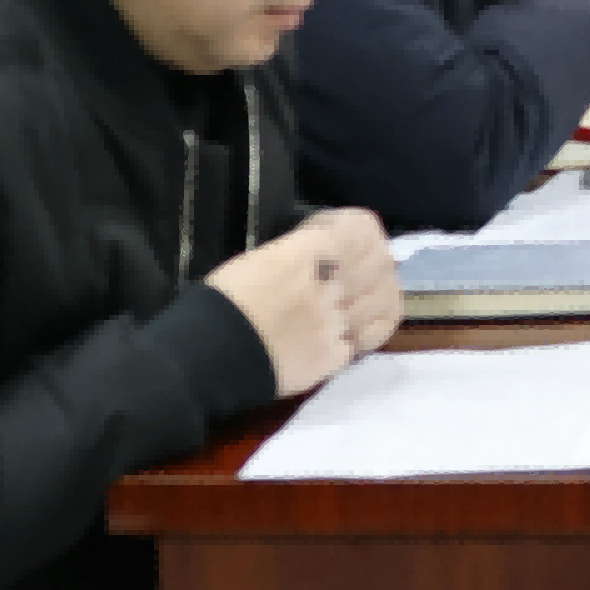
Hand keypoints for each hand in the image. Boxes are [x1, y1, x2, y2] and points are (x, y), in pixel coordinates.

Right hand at [208, 207, 400, 400]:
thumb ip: (300, 252)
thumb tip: (324, 251)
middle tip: (367, 267)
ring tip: (366, 298)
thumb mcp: (260, 258)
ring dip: (379, 296)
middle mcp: (326, 286)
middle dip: (379, 262)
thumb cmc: (224, 301)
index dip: (364, 231)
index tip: (352, 236)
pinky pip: (368, 339)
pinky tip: (355, 329)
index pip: (361, 230)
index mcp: (305, 254)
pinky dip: (367, 332)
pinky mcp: (332, 359)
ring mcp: (333, 324)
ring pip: (383, 301)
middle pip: (381, 264)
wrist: (206, 355)